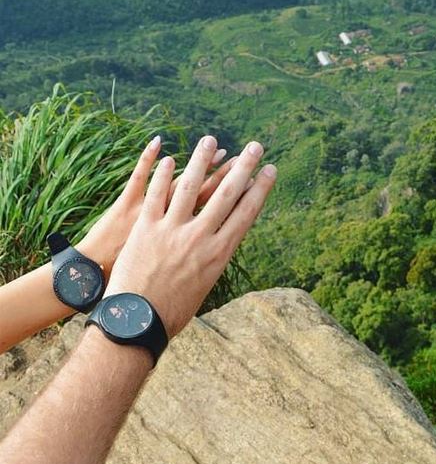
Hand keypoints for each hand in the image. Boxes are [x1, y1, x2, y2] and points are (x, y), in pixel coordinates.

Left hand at [104, 136, 275, 337]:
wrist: (137, 323)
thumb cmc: (174, 309)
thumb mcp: (206, 282)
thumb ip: (214, 254)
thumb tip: (222, 234)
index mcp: (219, 253)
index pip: (247, 212)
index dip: (260, 188)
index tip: (270, 170)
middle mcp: (200, 238)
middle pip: (227, 194)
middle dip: (244, 166)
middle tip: (254, 146)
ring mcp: (172, 230)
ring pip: (191, 186)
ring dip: (202, 160)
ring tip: (210, 139)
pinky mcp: (145, 228)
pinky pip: (157, 195)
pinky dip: (164, 176)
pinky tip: (170, 159)